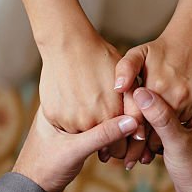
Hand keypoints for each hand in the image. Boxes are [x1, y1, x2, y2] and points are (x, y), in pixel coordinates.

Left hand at [13, 107, 138, 191]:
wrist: (32, 188)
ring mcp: (77, 115)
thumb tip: (133, 122)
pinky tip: (125, 143)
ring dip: (122, 124)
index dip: (120, 96)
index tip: (138, 109)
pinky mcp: (82, 129)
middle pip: (107, 98)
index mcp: (61, 99)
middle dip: (126, 112)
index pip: (97, 87)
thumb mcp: (74, 150)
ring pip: (108, 112)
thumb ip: (102, 136)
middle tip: (140, 129)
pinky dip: (116, 132)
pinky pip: (104, 125)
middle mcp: (70, 102)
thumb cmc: (45, 167)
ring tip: (135, 138)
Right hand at [39, 29, 144, 158]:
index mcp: (112, 114)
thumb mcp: (125, 81)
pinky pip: (64, 127)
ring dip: (87, 132)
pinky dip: (69, 122)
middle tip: (108, 130)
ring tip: (88, 114)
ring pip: (83, 138)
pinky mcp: (53, 115)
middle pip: (104, 146)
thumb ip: (134, 107)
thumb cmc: (100, 58)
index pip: (122, 144)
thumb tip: (137, 131)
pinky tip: (73, 107)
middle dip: (109, 144)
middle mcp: (92, 121)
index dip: (126, 143)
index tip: (125, 138)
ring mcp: (70, 119)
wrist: (68, 44)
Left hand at [114, 30, 191, 150]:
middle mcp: (177, 94)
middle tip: (128, 162)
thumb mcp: (141, 54)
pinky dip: (176, 135)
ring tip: (144, 157)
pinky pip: (188, 126)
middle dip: (140, 147)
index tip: (119, 150)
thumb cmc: (163, 49)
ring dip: (158, 145)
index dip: (128, 136)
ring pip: (172, 131)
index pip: (138, 119)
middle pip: (154, 129)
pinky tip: (164, 145)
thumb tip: (118, 88)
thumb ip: (126, 69)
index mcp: (157, 85)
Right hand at [132, 87, 191, 191]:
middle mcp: (188, 108)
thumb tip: (140, 92)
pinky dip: (141, 135)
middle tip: (122, 123)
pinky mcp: (170, 134)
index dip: (142, 88)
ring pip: (150, 114)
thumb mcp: (178, 143)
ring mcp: (178, 121)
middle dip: (137, 110)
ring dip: (136, 125)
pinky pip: (151, 127)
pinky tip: (131, 145)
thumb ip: (161, 118)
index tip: (123, 93)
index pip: (165, 86)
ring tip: (125, 139)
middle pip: (155, 98)